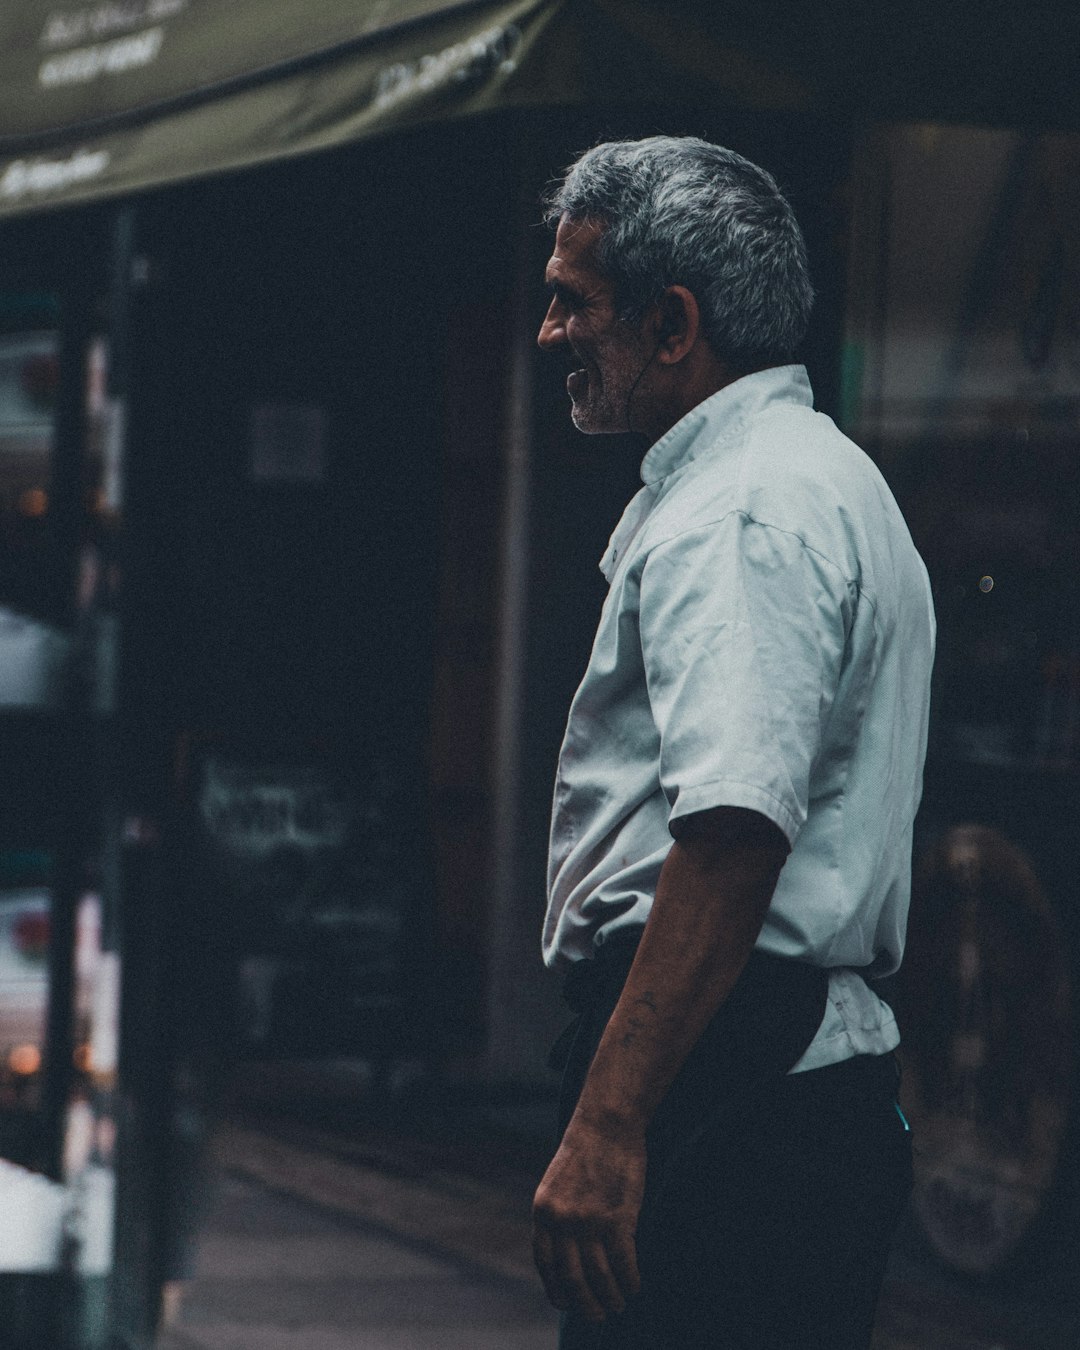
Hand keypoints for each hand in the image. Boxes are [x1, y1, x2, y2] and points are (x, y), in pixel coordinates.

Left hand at [532, 1115, 644, 1321]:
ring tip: (619, 1304)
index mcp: (543, 1212)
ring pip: (599, 1276)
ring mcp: (589, 1220)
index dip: (556, 1289)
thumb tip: (569, 1252)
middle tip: (599, 1315)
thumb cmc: (586, 1150)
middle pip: (573, 1278)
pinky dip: (630, 1280)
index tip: (566, 1304)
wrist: (606, 1122)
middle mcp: (561, 1221)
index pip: (545, 1264)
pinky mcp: (617, 1217)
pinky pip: (623, 1263)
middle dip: (586, 1304)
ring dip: (611, 1297)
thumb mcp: (557, 1183)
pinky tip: (635, 1286)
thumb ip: (558, 1215)